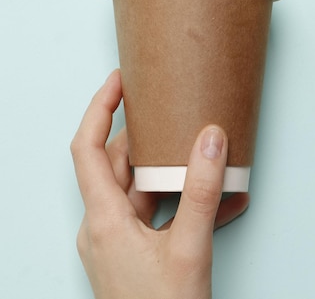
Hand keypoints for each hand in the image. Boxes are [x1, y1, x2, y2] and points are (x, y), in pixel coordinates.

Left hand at [71, 70, 248, 298]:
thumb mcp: (189, 248)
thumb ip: (200, 191)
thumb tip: (210, 140)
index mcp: (104, 221)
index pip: (86, 150)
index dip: (99, 109)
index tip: (119, 81)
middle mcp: (103, 227)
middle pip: (112, 165)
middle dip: (138, 133)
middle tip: (164, 105)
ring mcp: (116, 241)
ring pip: (133, 188)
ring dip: (160, 166)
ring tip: (188, 145)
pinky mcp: (132, 252)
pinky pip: (148, 211)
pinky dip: (171, 197)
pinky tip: (203, 195)